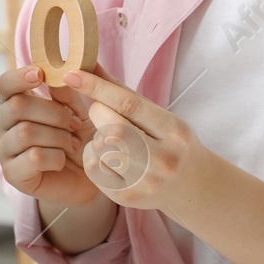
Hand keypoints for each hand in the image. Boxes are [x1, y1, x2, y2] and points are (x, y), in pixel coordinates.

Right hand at [0, 61, 117, 206]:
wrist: (89, 176)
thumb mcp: (78, 109)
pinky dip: (56, 157)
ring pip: (26, 132)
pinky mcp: (13, 174)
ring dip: (58, 137)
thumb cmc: (80, 137)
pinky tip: (62, 160)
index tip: (40, 74)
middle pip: (17, 106)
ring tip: (73, 144)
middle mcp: (3, 124)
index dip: (20, 77)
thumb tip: (62, 68)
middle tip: (73, 123)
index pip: (4, 84)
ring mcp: (4, 150)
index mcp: (14, 102)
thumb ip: (67, 90)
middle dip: (53, 112)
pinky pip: (34, 157)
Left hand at [62, 68, 200, 211]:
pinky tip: (108, 157)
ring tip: (110, 139)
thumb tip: (90, 64)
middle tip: (102, 112)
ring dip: (96, 137)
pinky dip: (93, 156)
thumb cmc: (170, 142)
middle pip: (112, 128)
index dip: (97, 87)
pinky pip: (93, 169)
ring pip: (99, 149)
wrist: (192, 186)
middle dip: (97, 114)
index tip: (72, 74)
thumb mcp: (158, 115)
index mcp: (174, 131)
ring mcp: (146, 183)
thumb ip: (123, 92)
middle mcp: (163, 159)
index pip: (129, 105)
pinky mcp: (128, 198)